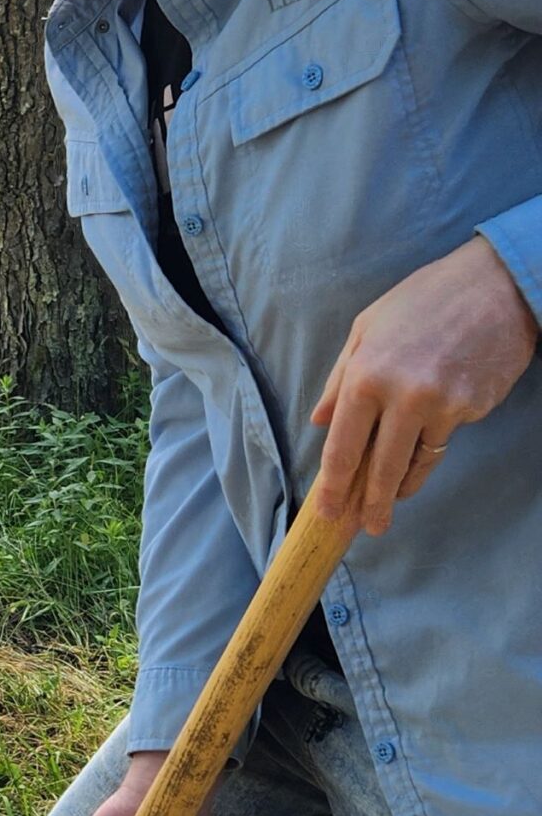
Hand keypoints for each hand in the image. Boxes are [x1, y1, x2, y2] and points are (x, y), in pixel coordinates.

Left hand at [311, 235, 537, 533]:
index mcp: (366, 374)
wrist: (496, 287)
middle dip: (369, 504)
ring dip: (399, 490)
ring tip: (388, 510)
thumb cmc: (424, 301)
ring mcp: (441, 405)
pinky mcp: (472, 409)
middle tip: (363, 528)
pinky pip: (442, 442)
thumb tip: (320, 421)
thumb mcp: (367, 328)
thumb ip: (340, 378)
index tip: (327, 510)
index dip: (334, 485)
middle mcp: (402, 395)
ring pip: (414, 463)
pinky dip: (426, 459)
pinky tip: (415, 473)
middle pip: (380, 467)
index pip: (344, 445)